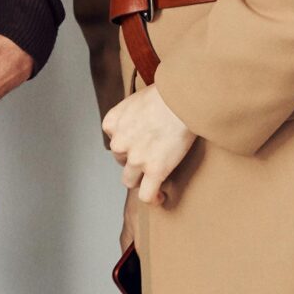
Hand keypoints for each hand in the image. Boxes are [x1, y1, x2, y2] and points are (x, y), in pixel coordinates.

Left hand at [103, 85, 197, 207]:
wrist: (180, 101)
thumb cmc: (165, 94)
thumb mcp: (137, 98)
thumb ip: (133, 112)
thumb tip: (143, 116)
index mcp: (112, 123)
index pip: (113, 140)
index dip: (127, 142)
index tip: (140, 142)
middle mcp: (119, 143)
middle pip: (121, 160)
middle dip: (133, 159)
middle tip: (152, 155)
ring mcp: (136, 159)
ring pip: (130, 180)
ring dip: (141, 180)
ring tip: (154, 179)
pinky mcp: (155, 171)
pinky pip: (147, 195)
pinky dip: (152, 199)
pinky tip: (160, 198)